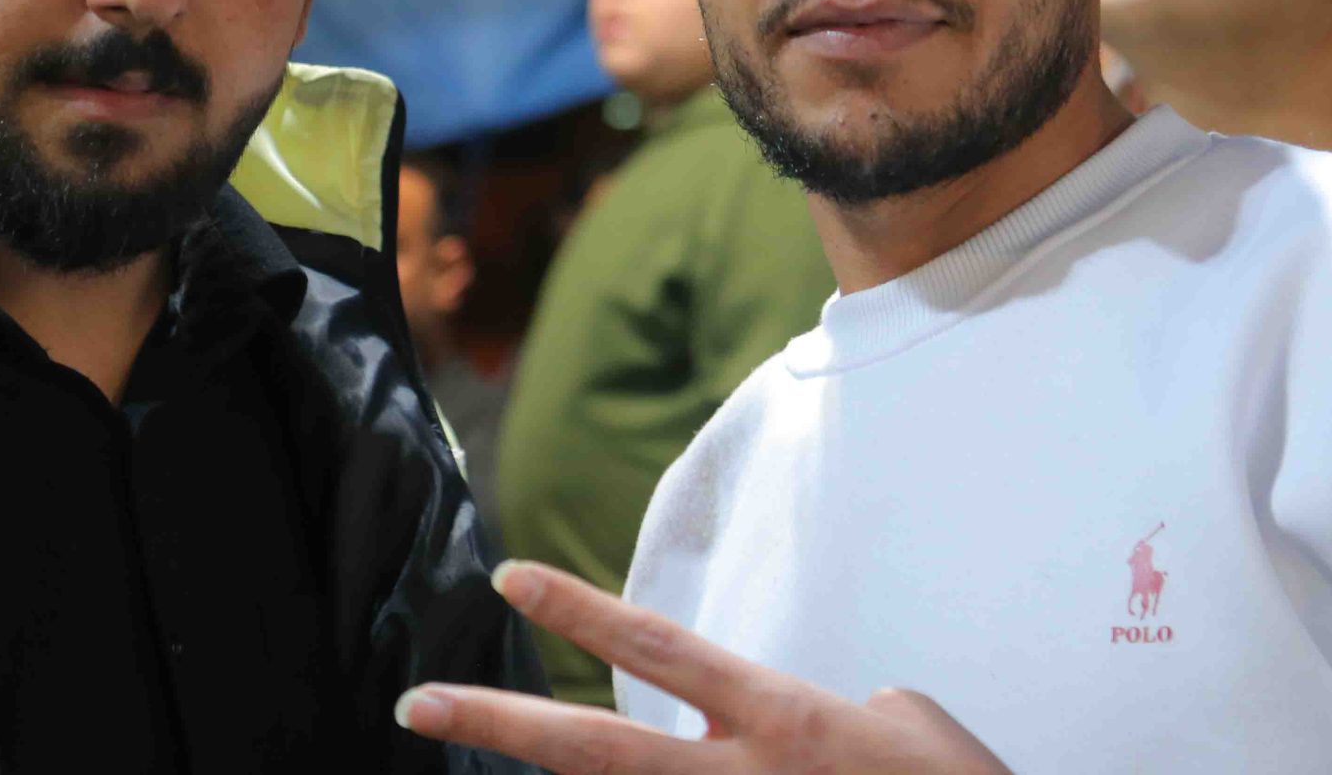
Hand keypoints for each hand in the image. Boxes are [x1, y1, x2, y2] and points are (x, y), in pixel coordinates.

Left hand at [396, 560, 1011, 773]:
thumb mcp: (914, 732)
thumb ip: (853, 708)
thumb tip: (838, 707)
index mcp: (784, 723)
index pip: (662, 649)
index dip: (582, 612)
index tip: (510, 580)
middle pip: (595, 751)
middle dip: (498, 727)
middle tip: (417, 706)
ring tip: (490, 744)